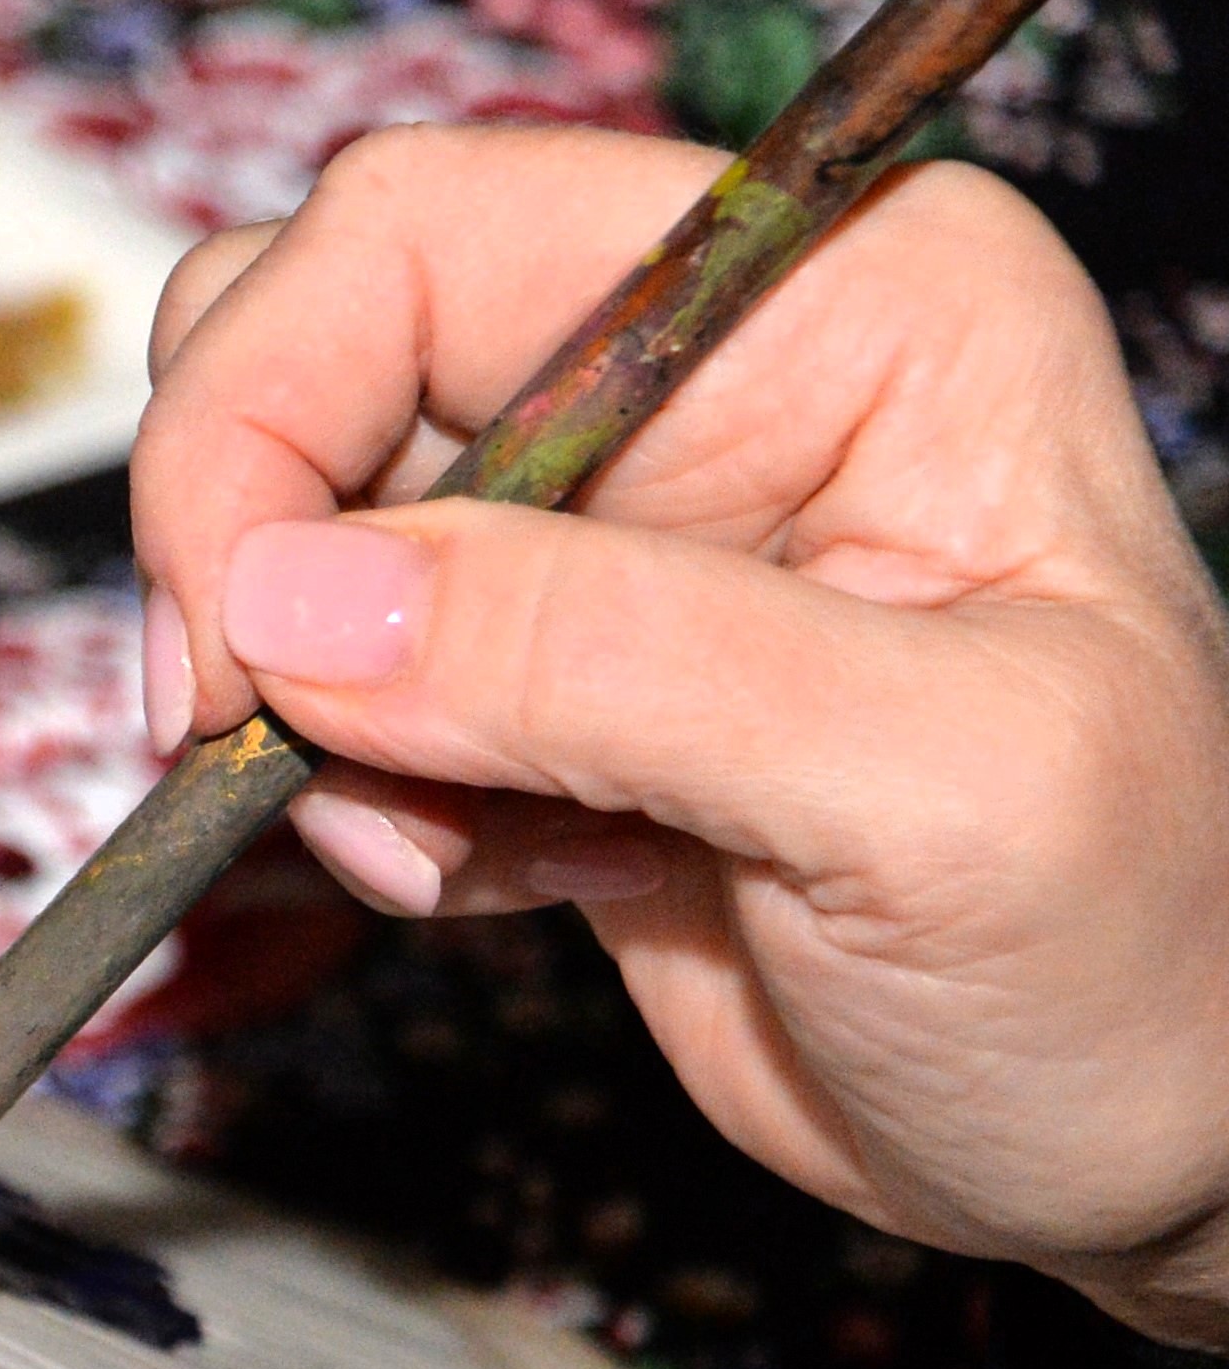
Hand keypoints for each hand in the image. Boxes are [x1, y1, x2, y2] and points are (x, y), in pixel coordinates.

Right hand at [129, 124, 1228, 1346]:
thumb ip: (611, 663)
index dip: (271, 408)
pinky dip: (345, 795)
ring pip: (287, 525)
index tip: (234, 634)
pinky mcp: (529, 668)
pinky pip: (319, 679)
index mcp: (839, 298)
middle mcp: (703, 368)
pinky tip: (497, 875)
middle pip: (314, 340)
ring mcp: (604, 520)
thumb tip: (292, 603)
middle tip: (264, 734)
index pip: (432, 233)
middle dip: (247, 552)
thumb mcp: (923, 789)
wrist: (1128, 1135)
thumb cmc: (1135, 949)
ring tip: (452, 848)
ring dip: (300, 710)